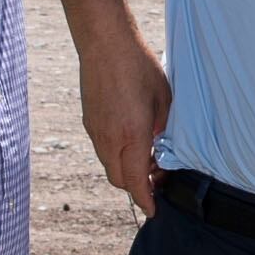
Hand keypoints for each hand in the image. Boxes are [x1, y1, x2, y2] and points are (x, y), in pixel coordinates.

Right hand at [80, 29, 171, 214]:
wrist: (105, 44)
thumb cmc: (139, 67)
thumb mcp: (164, 101)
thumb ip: (163, 130)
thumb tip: (162, 147)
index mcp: (131, 136)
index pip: (136, 182)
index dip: (145, 200)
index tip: (154, 210)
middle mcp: (109, 139)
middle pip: (120, 179)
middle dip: (138, 187)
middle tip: (159, 178)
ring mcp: (95, 131)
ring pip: (110, 165)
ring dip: (127, 170)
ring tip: (149, 157)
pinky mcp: (89, 121)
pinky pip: (103, 149)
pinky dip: (118, 155)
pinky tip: (133, 141)